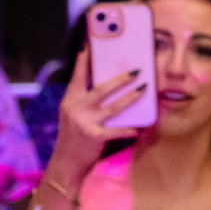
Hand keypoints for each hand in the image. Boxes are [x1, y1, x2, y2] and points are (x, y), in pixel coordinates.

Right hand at [52, 46, 145, 179]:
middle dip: (120, 79)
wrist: (66, 164)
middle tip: (136, 71)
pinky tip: (139, 128)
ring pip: (113, 106)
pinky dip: (129, 129)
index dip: (83, 61)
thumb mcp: (73, 116)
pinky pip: (117, 130)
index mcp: (69, 101)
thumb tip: (107, 87)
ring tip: (144, 90)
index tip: (89, 45)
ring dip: (131, 98)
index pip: (77, 76)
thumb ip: (84, 102)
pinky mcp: (94, 136)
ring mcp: (84, 122)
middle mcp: (75, 108)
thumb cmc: (73, 139)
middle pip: (101, 88)